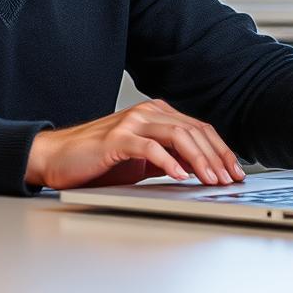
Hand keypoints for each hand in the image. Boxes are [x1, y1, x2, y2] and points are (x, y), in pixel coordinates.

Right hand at [25, 99, 247, 188]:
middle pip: (195, 130)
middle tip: (230, 179)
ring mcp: (132, 123)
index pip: (200, 129)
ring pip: (178, 136)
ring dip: (200, 160)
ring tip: (211, 180)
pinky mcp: (116, 138)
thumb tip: (202, 170)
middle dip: (217, 156)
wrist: (56, 158)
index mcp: (157, 115)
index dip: (221, 150)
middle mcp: (147, 113)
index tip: (235, 171)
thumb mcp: (143, 162)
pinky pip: (150, 147)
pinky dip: (169, 161)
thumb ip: (171, 160)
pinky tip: (181, 176)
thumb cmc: (98, 162)